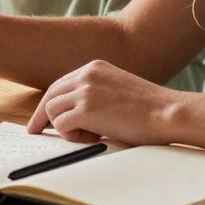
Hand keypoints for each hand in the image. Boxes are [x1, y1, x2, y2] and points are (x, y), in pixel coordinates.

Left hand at [26, 60, 181, 144]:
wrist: (168, 112)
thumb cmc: (150, 108)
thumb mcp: (117, 89)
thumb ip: (96, 93)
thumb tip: (72, 113)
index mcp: (94, 67)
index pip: (61, 84)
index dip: (50, 102)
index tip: (42, 117)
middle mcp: (86, 75)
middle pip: (50, 95)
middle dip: (40, 116)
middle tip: (36, 131)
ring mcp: (84, 91)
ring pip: (52, 111)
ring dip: (65, 128)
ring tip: (89, 135)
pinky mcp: (85, 110)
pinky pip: (61, 125)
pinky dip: (71, 136)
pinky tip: (91, 137)